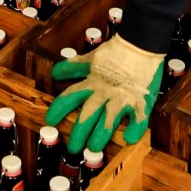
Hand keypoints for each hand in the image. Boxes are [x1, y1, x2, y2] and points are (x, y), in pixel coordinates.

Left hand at [45, 35, 164, 152]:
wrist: (141, 43)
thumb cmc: (115, 52)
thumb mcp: (91, 59)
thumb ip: (73, 68)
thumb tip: (55, 73)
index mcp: (92, 83)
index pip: (71, 96)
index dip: (59, 109)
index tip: (49, 120)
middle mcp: (105, 92)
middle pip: (88, 114)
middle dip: (79, 132)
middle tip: (73, 148)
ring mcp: (123, 98)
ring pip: (109, 119)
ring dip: (101, 134)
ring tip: (94, 147)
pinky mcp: (141, 101)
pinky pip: (139, 118)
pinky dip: (135, 129)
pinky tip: (129, 139)